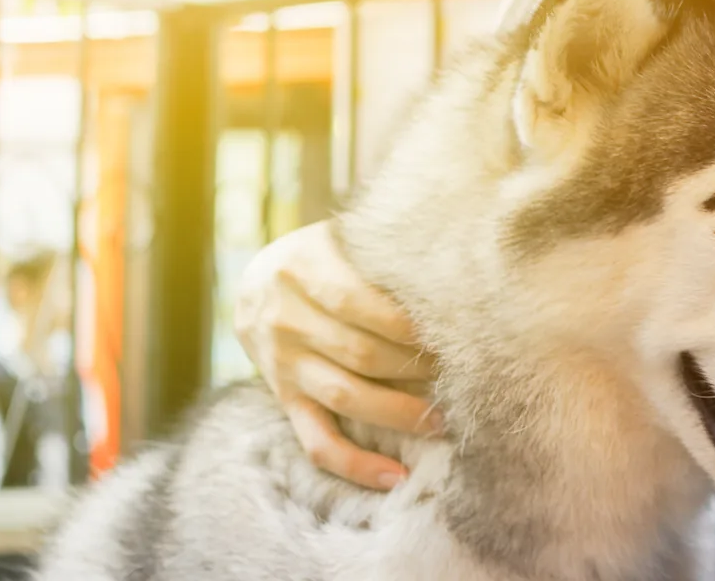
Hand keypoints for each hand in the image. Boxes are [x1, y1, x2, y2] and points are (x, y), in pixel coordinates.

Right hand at [233, 220, 441, 489]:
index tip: (451, 328)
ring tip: (443, 417)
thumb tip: (449, 266)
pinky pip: (318, 442)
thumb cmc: (321, 257)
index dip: (408, 322)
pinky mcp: (285, 401)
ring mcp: (283, 366)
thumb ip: (380, 251)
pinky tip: (395, 476)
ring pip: (346, 397)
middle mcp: (286, 321)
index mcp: (301, 270)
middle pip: (361, 352)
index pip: (361, 302)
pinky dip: (356, 465)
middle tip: (461, 370)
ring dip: (399, 412)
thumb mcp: (340, 239)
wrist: (252, 284)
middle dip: (415, 366)